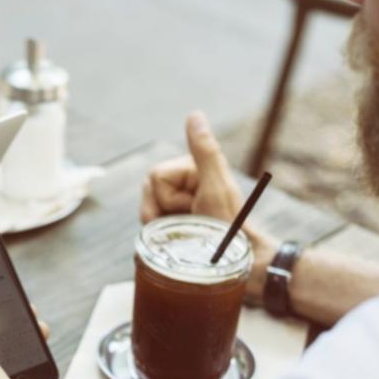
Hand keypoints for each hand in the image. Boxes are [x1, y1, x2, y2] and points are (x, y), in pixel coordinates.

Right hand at [140, 111, 279, 300]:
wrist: (233, 264)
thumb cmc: (228, 227)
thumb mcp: (215, 187)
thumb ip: (204, 151)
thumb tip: (194, 115)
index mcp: (192, 169)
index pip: (155, 176)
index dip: (169, 196)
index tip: (193, 206)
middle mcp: (183, 184)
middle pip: (147, 191)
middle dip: (162, 211)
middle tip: (190, 222)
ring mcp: (176, 204)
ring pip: (145, 210)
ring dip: (162, 226)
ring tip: (186, 233)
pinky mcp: (172, 224)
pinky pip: (148, 226)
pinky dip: (160, 236)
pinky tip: (178, 240)